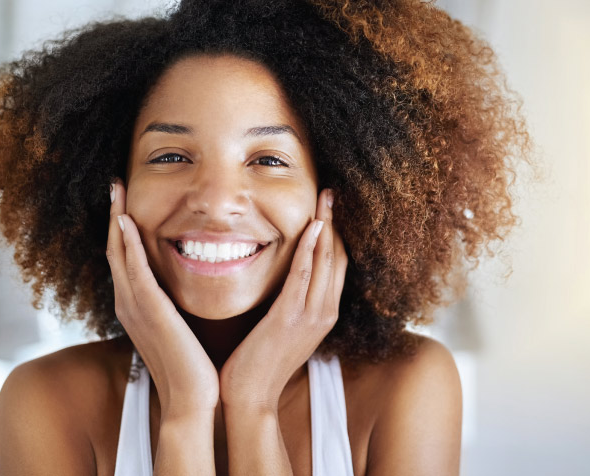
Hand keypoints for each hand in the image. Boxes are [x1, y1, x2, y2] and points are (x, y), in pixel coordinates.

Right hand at [106, 178, 219, 418]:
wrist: (191, 397)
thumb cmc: (190, 365)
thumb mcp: (177, 326)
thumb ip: (172, 305)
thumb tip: (180, 289)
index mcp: (136, 306)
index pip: (124, 258)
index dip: (120, 228)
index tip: (125, 201)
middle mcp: (128, 303)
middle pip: (114, 249)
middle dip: (113, 215)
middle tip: (115, 185)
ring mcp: (135, 307)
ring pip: (119, 254)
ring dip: (116, 220)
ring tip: (116, 191)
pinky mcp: (149, 311)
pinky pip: (135, 271)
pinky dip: (127, 245)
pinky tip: (126, 222)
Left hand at [218, 188, 347, 410]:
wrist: (251, 397)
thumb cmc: (261, 363)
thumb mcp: (285, 329)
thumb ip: (292, 304)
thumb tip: (287, 280)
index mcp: (324, 314)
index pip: (337, 265)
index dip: (336, 234)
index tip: (330, 208)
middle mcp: (325, 312)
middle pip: (338, 257)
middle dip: (336, 222)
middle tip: (331, 193)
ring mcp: (311, 316)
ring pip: (326, 261)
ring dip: (326, 226)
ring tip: (326, 198)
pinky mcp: (290, 318)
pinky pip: (304, 275)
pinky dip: (310, 248)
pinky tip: (312, 226)